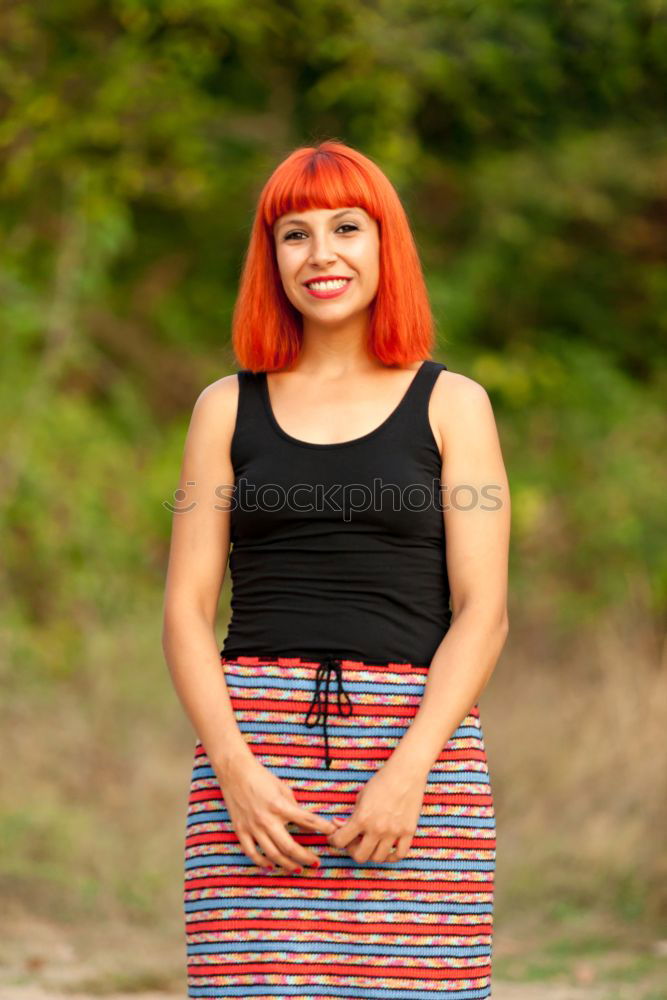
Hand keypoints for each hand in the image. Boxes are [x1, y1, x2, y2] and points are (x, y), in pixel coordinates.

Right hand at [216, 754, 337, 872]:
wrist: (236, 773)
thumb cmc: (262, 778)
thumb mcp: (283, 790)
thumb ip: (295, 809)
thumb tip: (308, 826)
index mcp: (279, 806)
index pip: (306, 820)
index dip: (321, 827)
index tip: (332, 834)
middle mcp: (266, 819)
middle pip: (289, 847)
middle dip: (305, 857)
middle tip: (316, 863)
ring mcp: (252, 827)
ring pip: (272, 854)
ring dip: (287, 865)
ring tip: (298, 869)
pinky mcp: (240, 830)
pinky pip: (251, 853)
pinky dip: (262, 862)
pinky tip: (271, 866)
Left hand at [326, 758, 425, 862]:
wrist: (406, 772)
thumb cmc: (382, 781)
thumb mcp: (361, 796)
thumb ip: (351, 814)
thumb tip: (339, 826)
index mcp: (362, 818)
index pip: (340, 841)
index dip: (334, 841)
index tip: (336, 838)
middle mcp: (377, 829)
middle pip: (359, 856)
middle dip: (353, 850)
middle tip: (354, 841)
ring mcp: (394, 832)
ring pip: (378, 858)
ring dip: (371, 853)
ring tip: (371, 843)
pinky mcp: (408, 832)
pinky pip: (399, 855)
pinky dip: (391, 856)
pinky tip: (387, 849)